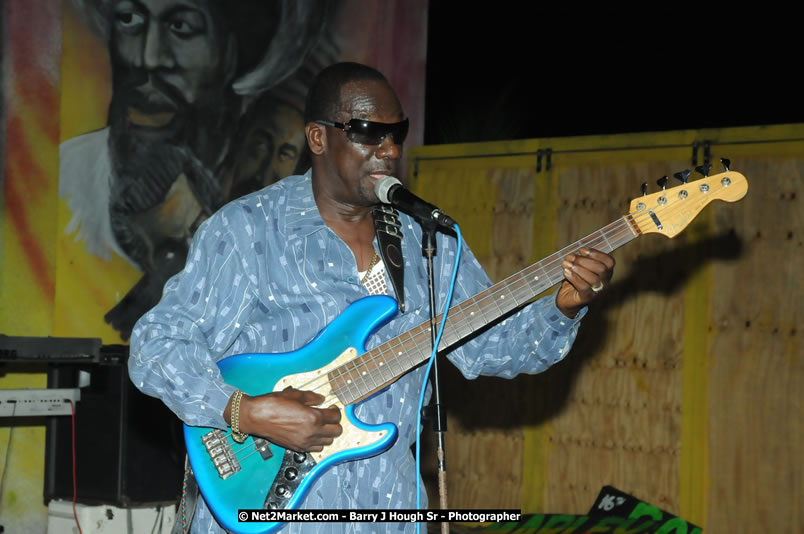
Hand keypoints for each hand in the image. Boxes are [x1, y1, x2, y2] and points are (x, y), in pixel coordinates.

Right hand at [225, 388, 342, 451]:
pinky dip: (318, 442)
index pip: (336, 417)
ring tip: (320, 425)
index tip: (332, 407)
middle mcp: (312, 432)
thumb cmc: (272, 404)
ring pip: (328, 442)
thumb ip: (311, 397)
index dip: (336, 410)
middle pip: (336, 431)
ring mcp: (305, 442)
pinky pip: (317, 449)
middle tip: (328, 416)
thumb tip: (321, 399)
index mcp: (313, 417)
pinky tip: (311, 433)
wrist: (256, 417)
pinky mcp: (298, 447)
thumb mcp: (294, 394)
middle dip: (335, 422)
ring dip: (327, 433)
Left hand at [555, 247, 614, 317]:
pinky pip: (583, 287)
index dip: (596, 254)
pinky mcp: (587, 298)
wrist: (567, 297)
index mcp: (606, 272)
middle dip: (584, 261)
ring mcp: (597, 291)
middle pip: (602, 269)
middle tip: (570, 257)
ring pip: (593, 279)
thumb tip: (574, 254)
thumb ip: (581, 259)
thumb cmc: (574, 279)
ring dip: (578, 269)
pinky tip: (566, 272)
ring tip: (566, 264)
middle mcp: (605, 282)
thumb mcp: (579, 266)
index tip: (582, 250)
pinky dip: (574, 278)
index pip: (609, 261)